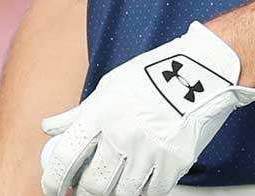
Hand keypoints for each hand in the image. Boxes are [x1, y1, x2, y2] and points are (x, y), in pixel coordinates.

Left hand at [39, 22, 254, 195]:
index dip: (54, 180)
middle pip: (92, 183)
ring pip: (121, 192)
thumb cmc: (156, 74)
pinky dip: (144, 189)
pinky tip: (141, 176)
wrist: (204, 71)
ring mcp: (150, 151)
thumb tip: (50, 128)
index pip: (65, 157)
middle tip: (85, 188)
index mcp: (102, 112)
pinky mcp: (174, 162)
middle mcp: (124, 133)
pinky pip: (151, 191)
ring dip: (113, 192)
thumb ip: (79, 112)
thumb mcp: (110, 86)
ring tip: (114, 181)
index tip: (54, 188)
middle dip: (84, 192)